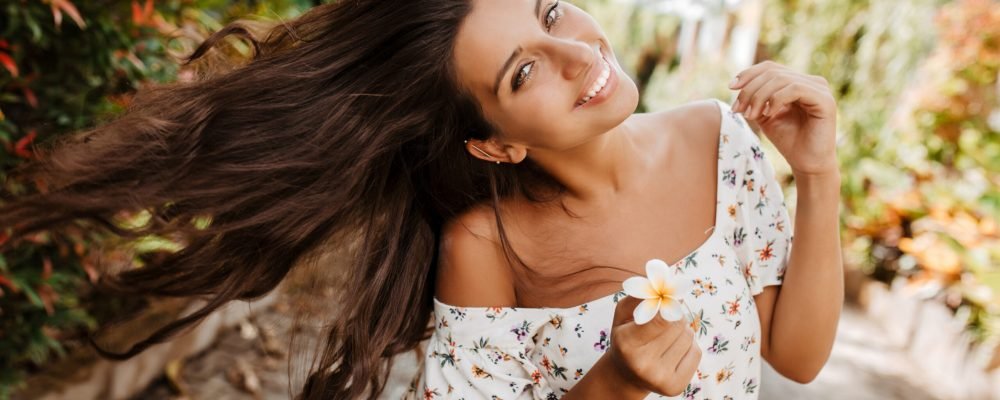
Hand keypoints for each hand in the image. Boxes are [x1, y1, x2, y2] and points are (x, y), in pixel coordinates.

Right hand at [605, 295, 701, 396]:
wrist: (625, 375)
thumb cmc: (626, 336)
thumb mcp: (624, 313)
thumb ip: (641, 294)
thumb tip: (666, 285)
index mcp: (626, 343)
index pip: (662, 318)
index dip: (670, 305)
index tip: (669, 298)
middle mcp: (642, 364)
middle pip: (678, 325)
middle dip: (675, 316)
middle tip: (664, 319)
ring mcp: (660, 378)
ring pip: (688, 337)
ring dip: (682, 330)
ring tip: (666, 337)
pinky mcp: (675, 387)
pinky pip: (696, 352)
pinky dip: (689, 346)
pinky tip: (673, 351)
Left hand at [729, 61, 838, 176]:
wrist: (807, 163)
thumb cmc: (788, 140)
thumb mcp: (765, 115)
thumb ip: (755, 98)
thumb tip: (736, 85)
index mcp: (798, 82)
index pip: (770, 68)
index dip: (748, 74)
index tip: (731, 87)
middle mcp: (811, 81)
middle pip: (772, 72)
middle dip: (750, 90)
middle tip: (738, 110)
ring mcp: (820, 89)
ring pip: (781, 79)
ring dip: (759, 97)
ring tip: (750, 116)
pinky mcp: (825, 100)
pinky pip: (795, 89)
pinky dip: (776, 99)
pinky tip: (768, 113)